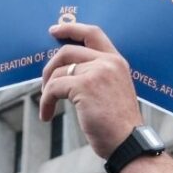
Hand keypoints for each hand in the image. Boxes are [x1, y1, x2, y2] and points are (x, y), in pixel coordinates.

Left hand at [40, 23, 144, 158]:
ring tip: (47, 106)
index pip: (92, 33)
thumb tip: (65, 72)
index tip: (53, 30)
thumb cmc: (119, 126)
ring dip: (46, 90)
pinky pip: (53, 88)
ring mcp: (96, 72)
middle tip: (44, 84)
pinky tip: (46, 115)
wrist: (129, 143)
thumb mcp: (112, 92)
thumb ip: (96, 76)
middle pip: (67, 51)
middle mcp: (108, 62)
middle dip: (49, 67)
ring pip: (58, 72)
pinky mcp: (84, 86)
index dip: (71, 29)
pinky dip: (45, 102)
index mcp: (117, 61)